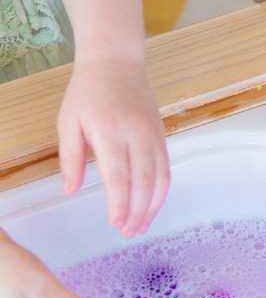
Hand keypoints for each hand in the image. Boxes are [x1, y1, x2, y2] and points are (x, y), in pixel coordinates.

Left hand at [57, 58, 168, 238]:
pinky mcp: (162, 136)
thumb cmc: (88, 93)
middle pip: (143, 181)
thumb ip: (70, 158)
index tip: (115, 224)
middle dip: (138, 211)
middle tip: (129, 233)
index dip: (119, 203)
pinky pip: (166, 169)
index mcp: (110, 131)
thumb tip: (71, 190)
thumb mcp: (68, 122)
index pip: (118, 176)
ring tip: (142, 227)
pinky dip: (162, 191)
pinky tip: (153, 206)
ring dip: (153, 206)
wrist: (117, 64)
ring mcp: (153, 135)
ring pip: (159, 178)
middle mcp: (137, 134)